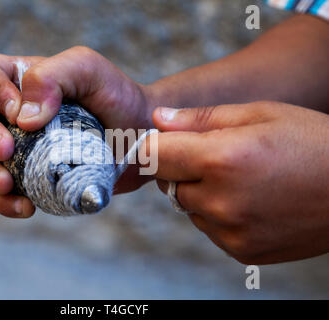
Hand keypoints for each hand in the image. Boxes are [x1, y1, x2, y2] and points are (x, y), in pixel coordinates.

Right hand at [0, 47, 154, 217]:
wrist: (139, 139)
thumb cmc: (115, 99)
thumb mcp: (88, 71)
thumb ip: (52, 76)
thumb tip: (20, 119)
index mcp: (14, 77)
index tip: (19, 113)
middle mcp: (3, 110)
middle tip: (7, 150)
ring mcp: (9, 145)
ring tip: (8, 183)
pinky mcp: (21, 176)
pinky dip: (1, 201)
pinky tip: (26, 205)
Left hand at [149, 101, 328, 263]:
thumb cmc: (310, 141)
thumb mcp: (258, 113)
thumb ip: (199, 118)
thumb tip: (156, 120)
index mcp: (221, 159)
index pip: (152, 156)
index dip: (155, 145)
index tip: (165, 141)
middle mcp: (220, 201)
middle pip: (168, 183)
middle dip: (182, 167)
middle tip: (219, 156)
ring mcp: (230, 231)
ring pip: (188, 207)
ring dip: (201, 192)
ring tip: (243, 178)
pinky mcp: (241, 251)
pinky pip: (209, 227)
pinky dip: (218, 214)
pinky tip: (250, 200)